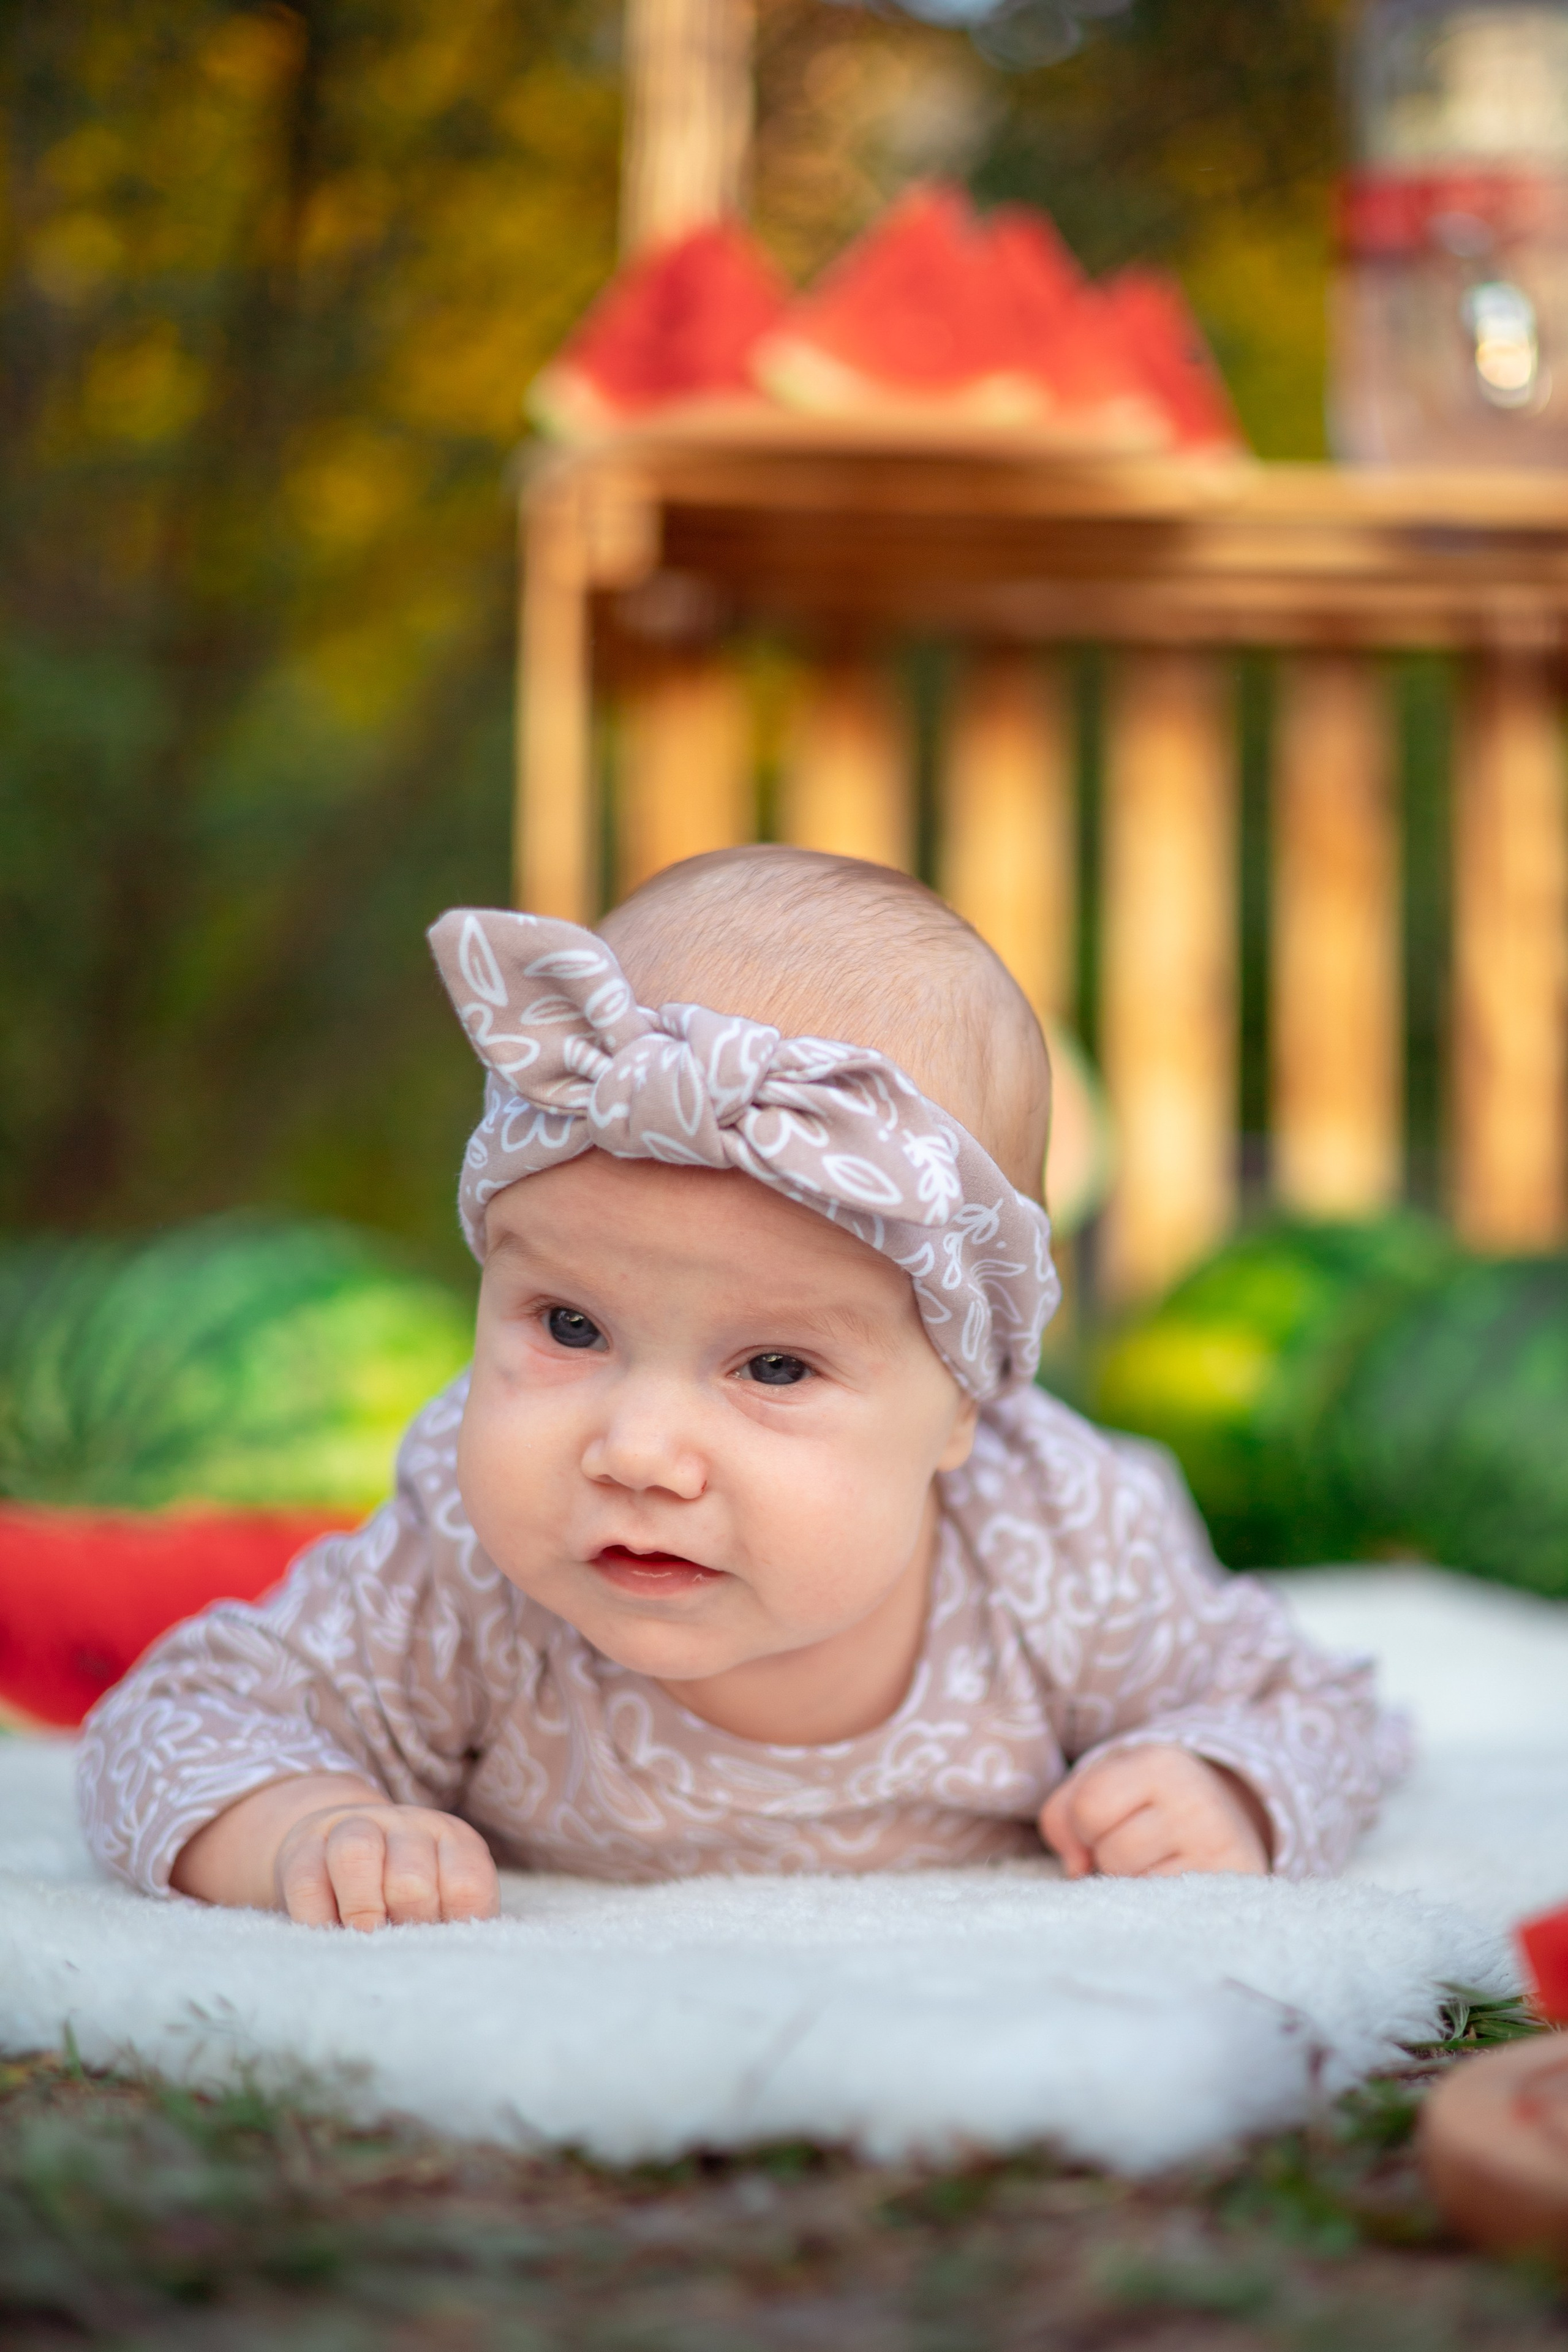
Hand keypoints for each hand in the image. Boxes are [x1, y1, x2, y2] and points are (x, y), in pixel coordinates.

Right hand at [274, 1798, 500, 1930]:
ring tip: (363, 1941)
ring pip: (355, 1854)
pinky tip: (326, 1934)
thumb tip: (457, 1971)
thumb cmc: (404, 1895)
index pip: (466, 1885)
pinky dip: (316, 1918)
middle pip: (410, 1878)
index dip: (449, 1930)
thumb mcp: (440, 1901)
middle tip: (397, 1950)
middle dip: (403, 1926)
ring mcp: (355, 1825)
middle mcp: (408, 1825)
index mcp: (453, 1841)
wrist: (340, 1849)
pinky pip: (306, 1879)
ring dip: (359, 1910)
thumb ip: (452, 1926)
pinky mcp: (306, 1844)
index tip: (435, 1951)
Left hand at [1039, 1745, 1269, 1879]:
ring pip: (1133, 1885)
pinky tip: (1172, 1881)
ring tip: (1155, 1861)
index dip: (1082, 1825)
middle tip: (1136, 1843)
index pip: (1088, 1807)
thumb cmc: (1146, 1803)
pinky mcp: (1230, 1887)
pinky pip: (1161, 1910)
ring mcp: (1217, 1847)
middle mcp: (1195, 1799)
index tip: (1105, 1822)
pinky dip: (1154, 1902)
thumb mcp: (1102, 1785)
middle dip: (1107, 1855)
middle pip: (1110, 1851)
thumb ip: (1063, 1817)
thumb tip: (1077, 1870)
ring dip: (1129, 1881)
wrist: (1226, 1822)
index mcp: (1159, 1762)